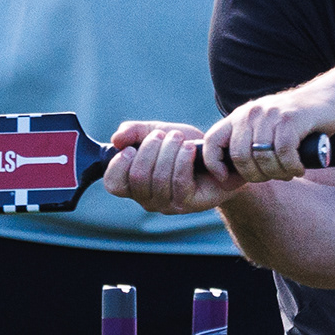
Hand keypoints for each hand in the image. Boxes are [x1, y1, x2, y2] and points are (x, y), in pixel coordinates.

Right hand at [103, 120, 247, 213]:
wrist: (220, 158)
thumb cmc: (185, 147)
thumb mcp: (158, 131)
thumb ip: (134, 131)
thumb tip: (116, 139)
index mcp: (134, 182)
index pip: (113, 183)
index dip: (118, 164)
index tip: (131, 147)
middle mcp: (147, 198)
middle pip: (137, 176)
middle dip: (150, 149)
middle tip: (165, 135)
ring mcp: (166, 204)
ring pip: (158, 178)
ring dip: (168, 151)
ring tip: (179, 138)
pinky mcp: (186, 203)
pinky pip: (178, 182)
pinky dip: (182, 160)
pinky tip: (189, 148)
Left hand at [202, 87, 334, 186]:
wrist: (328, 100)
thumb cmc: (296, 124)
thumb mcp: (266, 130)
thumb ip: (248, 146)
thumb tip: (228, 178)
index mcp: (239, 117)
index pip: (212, 141)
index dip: (213, 164)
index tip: (227, 180)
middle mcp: (250, 113)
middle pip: (239, 156)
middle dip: (256, 176)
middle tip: (274, 177)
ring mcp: (269, 114)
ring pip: (262, 157)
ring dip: (278, 173)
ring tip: (290, 172)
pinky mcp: (289, 118)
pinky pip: (284, 153)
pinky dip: (292, 167)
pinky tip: (300, 168)